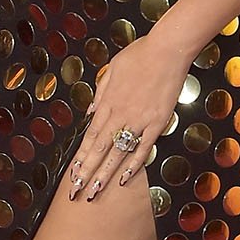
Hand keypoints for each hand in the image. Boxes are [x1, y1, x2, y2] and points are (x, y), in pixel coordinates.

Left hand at [67, 35, 193, 202]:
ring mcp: (140, 119)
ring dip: (106, 174)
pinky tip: (125, 178)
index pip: (90, 135)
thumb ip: (100, 91)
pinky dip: (133, 164)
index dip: (81, 156)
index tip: (72, 172)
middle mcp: (121, 114)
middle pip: (100, 148)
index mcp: (108, 102)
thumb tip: (91, 111)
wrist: (167, 48)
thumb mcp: (112, 69)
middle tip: (76, 191)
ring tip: (94, 191)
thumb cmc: (140, 54)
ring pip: (118, 152)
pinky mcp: (158, 121)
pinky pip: (144, 147)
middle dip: (87, 171)